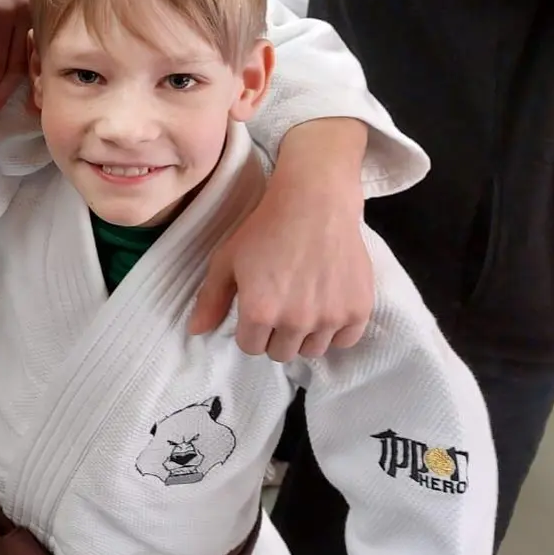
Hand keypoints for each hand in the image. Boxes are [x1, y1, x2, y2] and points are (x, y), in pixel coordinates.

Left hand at [188, 118, 374, 360]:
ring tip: (304, 306)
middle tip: (281, 306)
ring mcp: (330, 317)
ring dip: (305, 335)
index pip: (250, 347)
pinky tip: (327, 307)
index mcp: (260, 311)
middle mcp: (296, 321)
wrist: (315, 202)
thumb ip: (210, 299)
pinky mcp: (358, 309)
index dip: (250, 329)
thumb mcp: (227, 260)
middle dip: (275, 335)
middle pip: (281, 352)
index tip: (257, 308)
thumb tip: (195, 332)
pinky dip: (336, 330)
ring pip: (312, 350)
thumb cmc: (265, 229)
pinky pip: (345, 341)